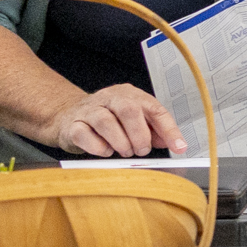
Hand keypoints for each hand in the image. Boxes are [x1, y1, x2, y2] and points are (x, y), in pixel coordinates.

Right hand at [45, 85, 183, 157]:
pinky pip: (84, 135)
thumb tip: (174, 144)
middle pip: (129, 110)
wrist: (68, 115)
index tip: (179, 147)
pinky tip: (105, 151)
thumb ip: (154, 131)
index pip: (155, 110)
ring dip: (120, 142)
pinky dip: (98, 147)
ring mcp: (89, 110)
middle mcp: (110, 98)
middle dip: (140, 135)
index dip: (169, 130)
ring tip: (124, 151)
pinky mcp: (72, 125)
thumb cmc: (108, 119)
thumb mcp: (135, 121)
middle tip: (141, 150)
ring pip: (106, 121)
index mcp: (131, 95)